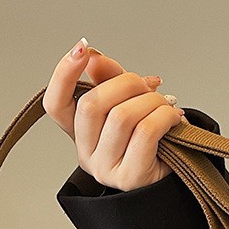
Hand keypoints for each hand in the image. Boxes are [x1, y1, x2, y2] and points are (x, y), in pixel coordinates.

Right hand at [42, 38, 185, 191]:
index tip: (81, 49)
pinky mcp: (129, 176)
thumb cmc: (150, 142)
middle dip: (126, 83)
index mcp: (80, 134)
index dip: (63, 75)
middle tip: (148, 86)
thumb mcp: (127, 103)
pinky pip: (145, 131)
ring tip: (164, 105)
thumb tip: (93, 58)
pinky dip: (164, 116)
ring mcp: (105, 169)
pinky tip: (173, 118)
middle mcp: (86, 154)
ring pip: (121, 116)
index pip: (56, 104)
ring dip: (151, 100)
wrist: (171, 179)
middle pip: (91, 105)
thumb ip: (109, 80)